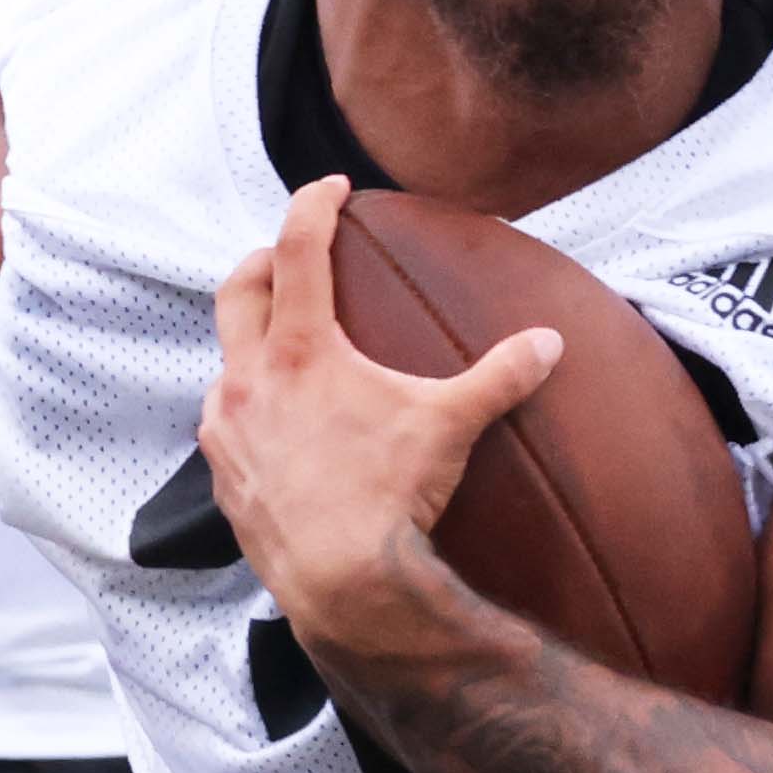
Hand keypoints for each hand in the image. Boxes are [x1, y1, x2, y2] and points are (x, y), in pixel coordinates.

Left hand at [202, 181, 553, 668]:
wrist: (344, 583)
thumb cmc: (392, 498)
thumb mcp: (451, 426)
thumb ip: (500, 377)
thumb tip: (549, 344)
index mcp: (302, 350)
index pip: (297, 249)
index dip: (313, 206)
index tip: (330, 189)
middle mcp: (251, 379)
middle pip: (238, 290)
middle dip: (262, 261)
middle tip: (286, 255)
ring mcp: (229, 428)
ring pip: (225, 361)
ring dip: (248, 342)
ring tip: (277, 347)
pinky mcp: (223, 475)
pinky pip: (223, 422)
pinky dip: (243, 405)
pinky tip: (269, 422)